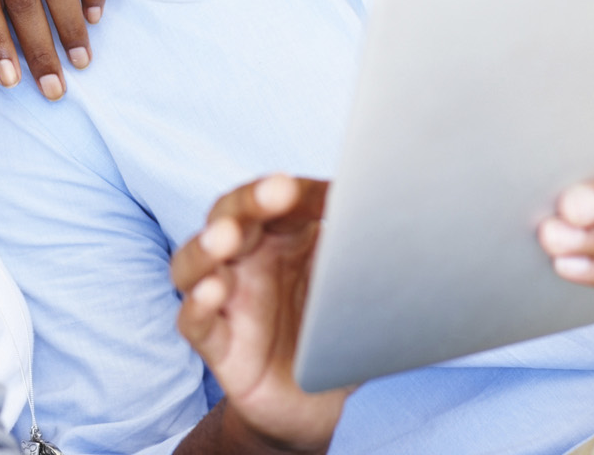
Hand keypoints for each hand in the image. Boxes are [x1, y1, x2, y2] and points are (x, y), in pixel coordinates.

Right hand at [171, 175, 346, 453]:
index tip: (332, 192)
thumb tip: (399, 217)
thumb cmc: (334, 330)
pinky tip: (212, 293)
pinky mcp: (216, 343)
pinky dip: (197, 305)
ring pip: (194, 262)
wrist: (318, 403)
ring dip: (206, 246)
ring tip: (225, 238)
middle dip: (250, 201)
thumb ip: (366, 254)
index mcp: (282, 234)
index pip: (281, 199)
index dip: (299, 191)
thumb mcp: (357, 289)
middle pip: (231, 215)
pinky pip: (194, 321)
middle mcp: (246, 257)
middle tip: (277, 190)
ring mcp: (227, 298)